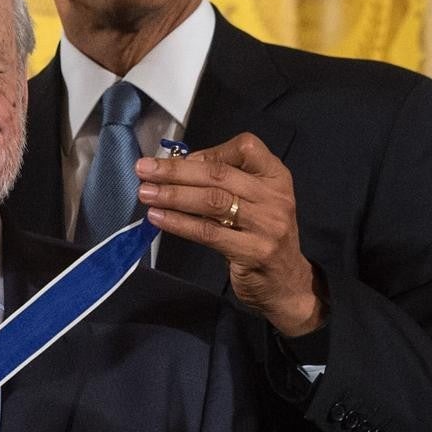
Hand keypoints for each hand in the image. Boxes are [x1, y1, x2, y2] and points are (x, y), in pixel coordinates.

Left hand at [137, 133, 324, 335]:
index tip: (179, 158)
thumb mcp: (255, 202)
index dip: (209, 149)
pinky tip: (158, 218)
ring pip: (212, 201)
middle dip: (176, 171)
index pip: (246, 148)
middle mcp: (275, 197)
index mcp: (276, 177)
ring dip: (173, 195)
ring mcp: (267, 225)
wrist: (287, 284)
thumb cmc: (261, 236)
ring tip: (146, 193)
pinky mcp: (253, 252)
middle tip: (143, 170)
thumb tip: (177, 168)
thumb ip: (225, 183)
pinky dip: (179, 223)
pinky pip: (208, 233)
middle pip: (219, 175)